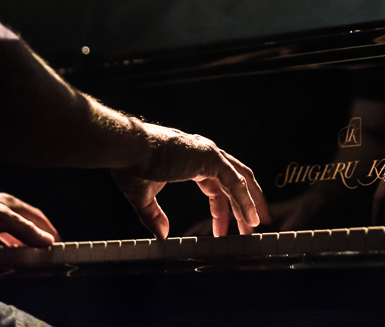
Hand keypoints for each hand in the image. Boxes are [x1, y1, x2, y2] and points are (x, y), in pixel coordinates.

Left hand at [0, 187, 59, 247]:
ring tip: (18, 250)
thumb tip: (46, 240)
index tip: (56, 242)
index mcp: (6, 203)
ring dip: (11, 235)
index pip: (33, 216)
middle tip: (43, 247)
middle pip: (18, 219)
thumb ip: (22, 229)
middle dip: (32, 232)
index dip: (46, 229)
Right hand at [112, 122, 270, 238]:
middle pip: (235, 181)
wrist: (128, 150)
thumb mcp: (144, 196)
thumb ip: (154, 215)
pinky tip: (249, 218)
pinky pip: (234, 183)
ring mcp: (209, 154)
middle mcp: (205, 155)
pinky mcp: (210, 158)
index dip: (222, 210)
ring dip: (250, 204)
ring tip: (256, 226)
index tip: (221, 232)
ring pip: (240, 181)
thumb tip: (161, 235)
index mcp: (192, 161)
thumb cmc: (132, 165)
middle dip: (245, 205)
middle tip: (251, 227)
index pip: (217, 187)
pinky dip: (244, 201)